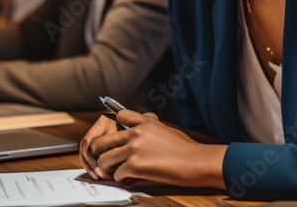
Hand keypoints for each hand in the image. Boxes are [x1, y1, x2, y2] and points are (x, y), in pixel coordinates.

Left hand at [84, 110, 225, 188]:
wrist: (195, 161)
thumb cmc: (184, 148)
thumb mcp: (164, 128)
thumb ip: (146, 127)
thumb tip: (131, 132)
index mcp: (144, 123)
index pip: (119, 117)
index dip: (114, 128)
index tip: (114, 139)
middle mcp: (136, 133)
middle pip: (103, 142)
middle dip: (101, 153)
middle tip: (105, 161)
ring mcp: (134, 149)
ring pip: (106, 160)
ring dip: (109, 169)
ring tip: (117, 172)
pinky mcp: (135, 166)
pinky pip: (117, 174)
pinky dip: (122, 179)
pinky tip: (131, 178)